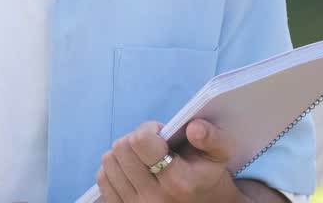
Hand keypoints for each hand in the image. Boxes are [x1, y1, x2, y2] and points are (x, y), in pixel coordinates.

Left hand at [95, 119, 243, 202]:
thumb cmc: (208, 175)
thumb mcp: (220, 155)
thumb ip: (213, 137)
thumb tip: (194, 128)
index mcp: (179, 183)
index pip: (141, 141)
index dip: (149, 129)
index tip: (161, 134)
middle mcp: (154, 199)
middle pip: (121, 147)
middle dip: (136, 139)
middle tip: (153, 146)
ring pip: (109, 160)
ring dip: (124, 152)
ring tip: (143, 157)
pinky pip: (102, 178)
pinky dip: (114, 167)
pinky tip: (132, 169)